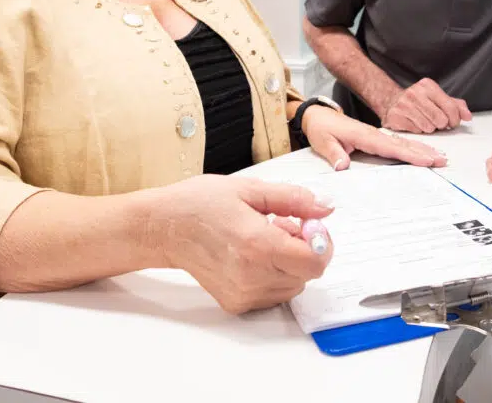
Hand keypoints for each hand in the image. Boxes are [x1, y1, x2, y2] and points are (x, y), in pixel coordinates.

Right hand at [161, 175, 334, 313]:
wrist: (165, 227)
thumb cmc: (201, 204)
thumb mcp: (251, 189)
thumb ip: (294, 199)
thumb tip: (325, 207)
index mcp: (258, 245)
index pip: (315, 261)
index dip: (320, 241)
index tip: (307, 223)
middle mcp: (252, 275)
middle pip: (307, 274)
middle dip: (304, 248)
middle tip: (282, 224)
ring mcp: (244, 293)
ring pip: (293, 286)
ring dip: (290, 263)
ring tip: (265, 238)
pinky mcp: (236, 303)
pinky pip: (273, 295)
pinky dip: (274, 276)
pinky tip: (254, 255)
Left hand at [302, 107, 446, 169]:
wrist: (319, 116)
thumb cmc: (321, 129)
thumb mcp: (322, 141)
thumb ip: (334, 154)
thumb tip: (343, 166)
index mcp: (363, 136)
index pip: (390, 147)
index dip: (409, 155)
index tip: (426, 160)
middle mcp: (374, 134)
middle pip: (403, 145)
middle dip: (423, 152)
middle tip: (442, 160)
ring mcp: (377, 135)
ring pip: (403, 143)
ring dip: (422, 149)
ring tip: (439, 156)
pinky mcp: (376, 137)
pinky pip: (398, 143)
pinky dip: (412, 147)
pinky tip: (422, 151)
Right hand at [380, 78, 471, 132]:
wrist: (391, 101)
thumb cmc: (418, 101)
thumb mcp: (438, 98)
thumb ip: (456, 105)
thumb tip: (467, 116)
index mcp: (427, 85)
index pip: (450, 107)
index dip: (455, 119)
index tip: (452, 122)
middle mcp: (415, 93)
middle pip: (440, 119)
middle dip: (441, 124)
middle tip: (437, 122)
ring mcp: (403, 104)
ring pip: (428, 127)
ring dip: (429, 128)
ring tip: (424, 121)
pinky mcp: (395, 116)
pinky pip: (416, 131)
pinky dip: (418, 131)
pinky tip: (414, 123)